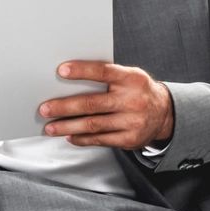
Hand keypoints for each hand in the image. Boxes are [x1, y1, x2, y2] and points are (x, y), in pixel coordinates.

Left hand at [37, 61, 175, 149]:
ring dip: (67, 126)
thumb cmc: (139, 91)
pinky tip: (69, 136)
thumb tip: (70, 80)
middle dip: (64, 107)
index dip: (82, 71)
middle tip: (45, 109)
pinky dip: (82, 138)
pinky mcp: (129, 139)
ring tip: (50, 127)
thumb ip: (108, 77)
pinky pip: (100, 140)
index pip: (104, 72)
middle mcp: (132, 100)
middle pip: (92, 104)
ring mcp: (132, 122)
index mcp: (132, 79)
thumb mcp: (130, 77)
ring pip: (92, 125)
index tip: (61, 71)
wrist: (164, 114)